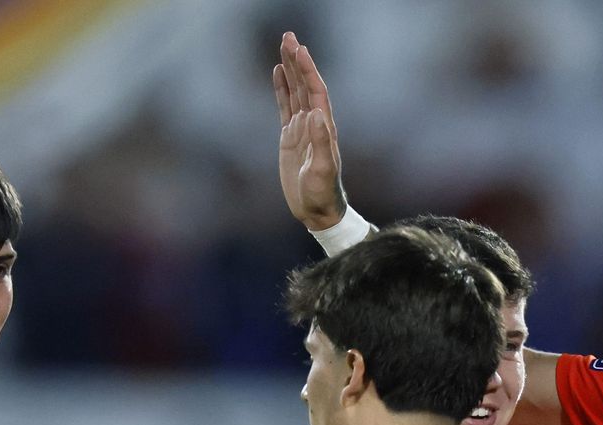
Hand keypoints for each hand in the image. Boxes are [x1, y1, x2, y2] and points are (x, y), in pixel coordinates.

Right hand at [274, 31, 346, 230]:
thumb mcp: (322, 171)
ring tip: (284, 46)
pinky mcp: (290, 137)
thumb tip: (316, 115)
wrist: (318, 211)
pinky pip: (284, 106)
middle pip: (304, 85)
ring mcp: (301, 128)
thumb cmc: (322, 194)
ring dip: (290, 69)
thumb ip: (321, 143)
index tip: (299, 50)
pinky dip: (282, 88)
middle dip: (298, 61)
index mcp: (323, 128)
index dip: (308, 71)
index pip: (315, 92)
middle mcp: (314, 123)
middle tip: (288, 36)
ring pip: (294, 92)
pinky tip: (278, 73)